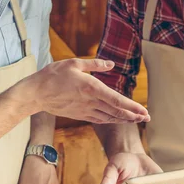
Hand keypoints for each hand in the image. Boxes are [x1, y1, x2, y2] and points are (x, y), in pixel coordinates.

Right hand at [14, 58, 149, 124]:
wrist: (36, 93)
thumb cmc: (53, 75)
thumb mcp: (74, 63)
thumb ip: (94, 64)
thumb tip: (111, 64)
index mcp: (91, 87)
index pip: (116, 100)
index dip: (131, 106)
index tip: (143, 110)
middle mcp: (90, 101)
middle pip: (116, 111)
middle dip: (133, 115)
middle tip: (147, 117)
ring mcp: (85, 110)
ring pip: (109, 117)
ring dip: (124, 119)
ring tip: (137, 120)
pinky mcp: (80, 114)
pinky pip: (99, 119)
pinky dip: (111, 120)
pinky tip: (117, 120)